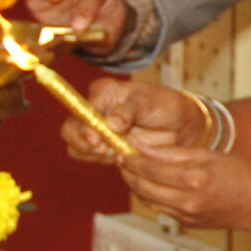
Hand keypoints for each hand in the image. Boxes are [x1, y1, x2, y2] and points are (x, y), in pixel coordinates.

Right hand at [64, 77, 205, 164]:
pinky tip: (113, 156)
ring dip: (88, 152)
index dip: (85, 125)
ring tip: (110, 153)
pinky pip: (86, 154)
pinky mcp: (101, 144)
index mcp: (104, 91)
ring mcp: (96, 128)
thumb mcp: (149, 103)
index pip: (82, 108)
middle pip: (71, 126)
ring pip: (75, 143)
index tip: (96, 139)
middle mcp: (95, 108)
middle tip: (102, 149)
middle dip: (82, 141)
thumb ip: (129, 111)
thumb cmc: (164, 106)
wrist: (178, 126)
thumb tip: (111, 123)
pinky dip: (95, 159)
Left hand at [118, 143, 250, 232]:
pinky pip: (161, 208)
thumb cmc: (242, 174)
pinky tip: (151, 185)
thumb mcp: (210, 154)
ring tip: (132, 171)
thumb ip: (175, 152)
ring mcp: (186, 215)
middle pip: (143, 186)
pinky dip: (151, 196)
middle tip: (121, 160)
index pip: (150, 168)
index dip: (132, 159)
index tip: (122, 150)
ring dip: (136, 185)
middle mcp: (187, 200)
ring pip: (148, 200)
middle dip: (128, 173)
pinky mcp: (188, 223)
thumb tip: (144, 148)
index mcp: (194, 178)